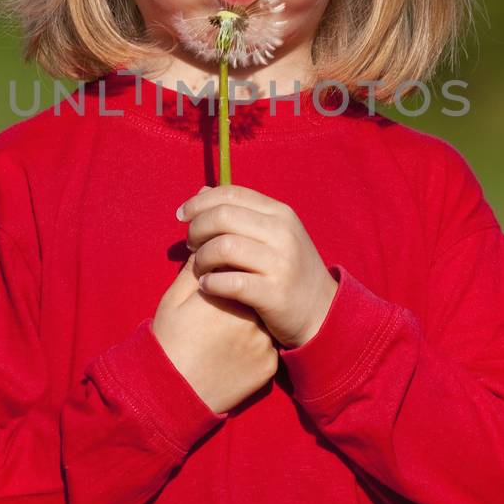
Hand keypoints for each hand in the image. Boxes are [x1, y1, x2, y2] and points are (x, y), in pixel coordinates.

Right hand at [150, 256, 278, 414]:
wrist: (173, 394)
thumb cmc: (169, 343)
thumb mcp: (174, 300)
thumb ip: (194, 269)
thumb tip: (207, 246)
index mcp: (226, 296)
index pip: (241, 267)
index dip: (231, 268)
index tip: (219, 275)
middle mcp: (251, 318)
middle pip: (257, 290)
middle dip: (244, 291)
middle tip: (224, 306)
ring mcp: (263, 343)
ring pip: (266, 316)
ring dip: (253, 315)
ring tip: (229, 327)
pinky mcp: (269, 365)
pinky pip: (269, 344)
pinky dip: (256, 342)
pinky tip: (235, 348)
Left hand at [176, 184, 339, 349]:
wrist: (322, 311)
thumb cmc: (288, 269)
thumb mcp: (273, 234)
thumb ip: (240, 212)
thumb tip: (202, 192)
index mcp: (280, 213)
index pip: (231, 193)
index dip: (199, 202)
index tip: (181, 216)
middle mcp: (282, 233)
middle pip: (222, 216)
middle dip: (197, 229)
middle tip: (190, 245)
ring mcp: (281, 263)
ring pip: (224, 247)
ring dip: (201, 258)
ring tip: (199, 269)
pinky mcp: (275, 293)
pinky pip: (231, 282)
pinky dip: (211, 283)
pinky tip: (206, 287)